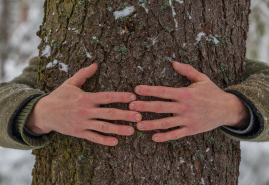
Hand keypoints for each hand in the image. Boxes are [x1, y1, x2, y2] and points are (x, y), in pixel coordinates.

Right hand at [25, 63, 141, 145]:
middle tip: (139, 116)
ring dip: (119, 129)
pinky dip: (104, 140)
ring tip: (132, 130)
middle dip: (125, 114)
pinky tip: (116, 142)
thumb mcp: (70, 83)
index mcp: (85, 98)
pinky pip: (93, 138)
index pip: (107, 97)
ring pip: (104, 127)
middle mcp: (85, 111)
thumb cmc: (59, 96)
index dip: (121, 97)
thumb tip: (95, 64)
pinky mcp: (79, 133)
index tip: (133, 97)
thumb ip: (83, 74)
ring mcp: (82, 123)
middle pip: (109, 113)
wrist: (43, 113)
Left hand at [129, 62, 249, 141]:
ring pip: (166, 122)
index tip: (136, 90)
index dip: (149, 90)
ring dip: (151, 124)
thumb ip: (187, 70)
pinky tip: (154, 137)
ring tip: (137, 124)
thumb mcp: (201, 78)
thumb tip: (173, 62)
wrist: (227, 109)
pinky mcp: (191, 129)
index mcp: (185, 93)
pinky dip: (165, 137)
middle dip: (144, 106)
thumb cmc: (212, 92)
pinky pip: (176, 134)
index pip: (163, 91)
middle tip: (130, 106)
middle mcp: (185, 106)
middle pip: (160, 107)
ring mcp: (187, 119)